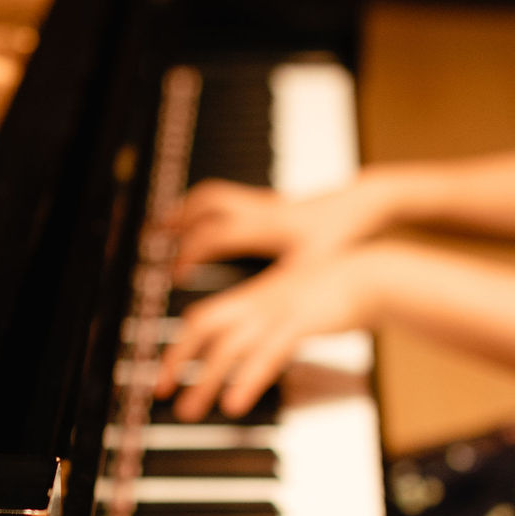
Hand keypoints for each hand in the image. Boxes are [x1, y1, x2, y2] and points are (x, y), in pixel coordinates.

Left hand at [154, 248, 385, 420]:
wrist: (374, 274)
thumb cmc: (337, 293)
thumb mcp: (293, 304)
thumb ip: (269, 323)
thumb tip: (251, 350)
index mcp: (255, 296)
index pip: (202, 316)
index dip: (177, 344)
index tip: (163, 374)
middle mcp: (259, 301)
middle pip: (203, 325)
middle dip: (176, 359)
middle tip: (160, 392)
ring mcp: (278, 311)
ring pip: (229, 346)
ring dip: (204, 380)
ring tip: (190, 411)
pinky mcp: (301, 324)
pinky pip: (266, 355)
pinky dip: (246, 380)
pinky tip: (234, 403)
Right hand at [169, 177, 394, 277]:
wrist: (365, 201)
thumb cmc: (344, 235)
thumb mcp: (314, 266)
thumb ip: (285, 288)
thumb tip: (266, 319)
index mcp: (266, 227)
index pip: (215, 234)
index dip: (191, 253)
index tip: (176, 273)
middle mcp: (258, 209)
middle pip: (204, 204)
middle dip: (174, 220)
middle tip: (149, 237)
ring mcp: (261, 202)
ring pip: (211, 196)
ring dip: (184, 210)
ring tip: (161, 227)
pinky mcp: (268, 202)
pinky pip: (226, 201)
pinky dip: (205, 211)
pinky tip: (201, 226)